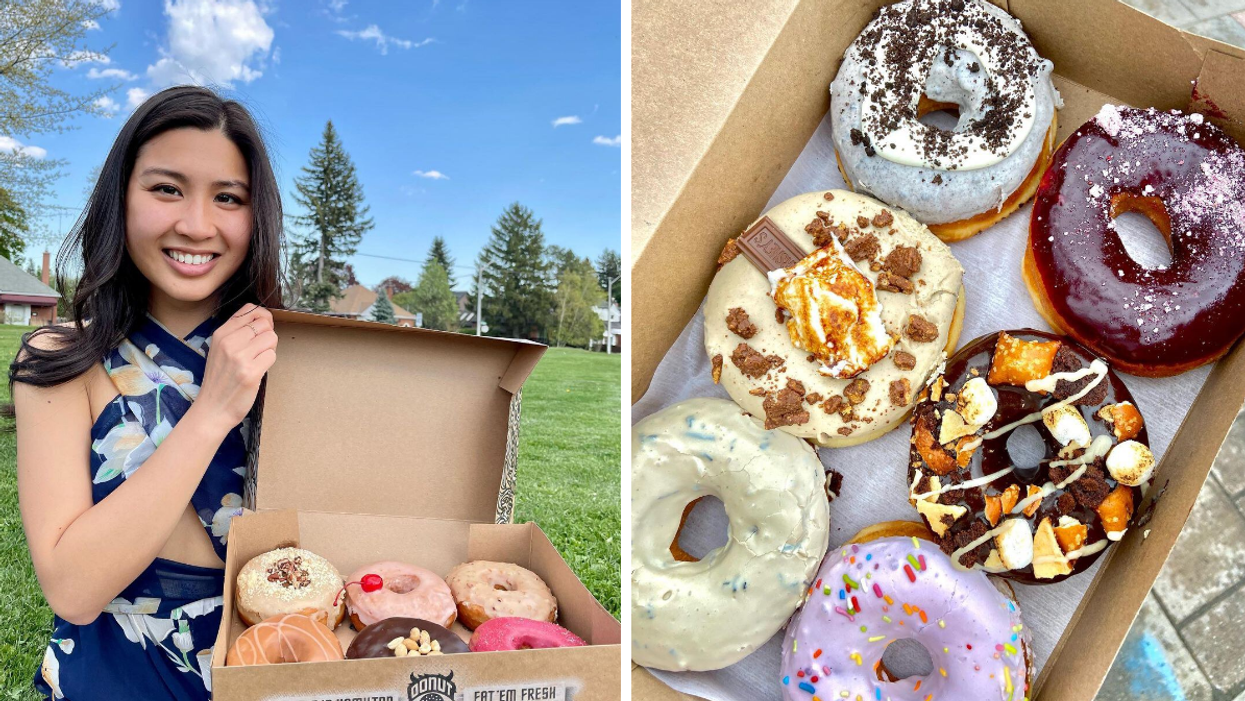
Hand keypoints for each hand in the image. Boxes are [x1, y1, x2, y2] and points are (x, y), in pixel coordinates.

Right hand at [192, 304, 277, 434]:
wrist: (212, 408)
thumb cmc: (220, 379)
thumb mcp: (220, 350)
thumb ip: (237, 333)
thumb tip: (264, 319)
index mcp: (221, 334)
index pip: (250, 310)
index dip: (262, 317)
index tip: (261, 330)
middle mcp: (229, 342)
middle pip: (265, 323)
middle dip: (267, 335)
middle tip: (259, 350)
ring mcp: (240, 357)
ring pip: (271, 338)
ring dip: (269, 349)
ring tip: (258, 361)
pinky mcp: (251, 372)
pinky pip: (272, 355)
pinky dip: (269, 363)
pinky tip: (258, 371)